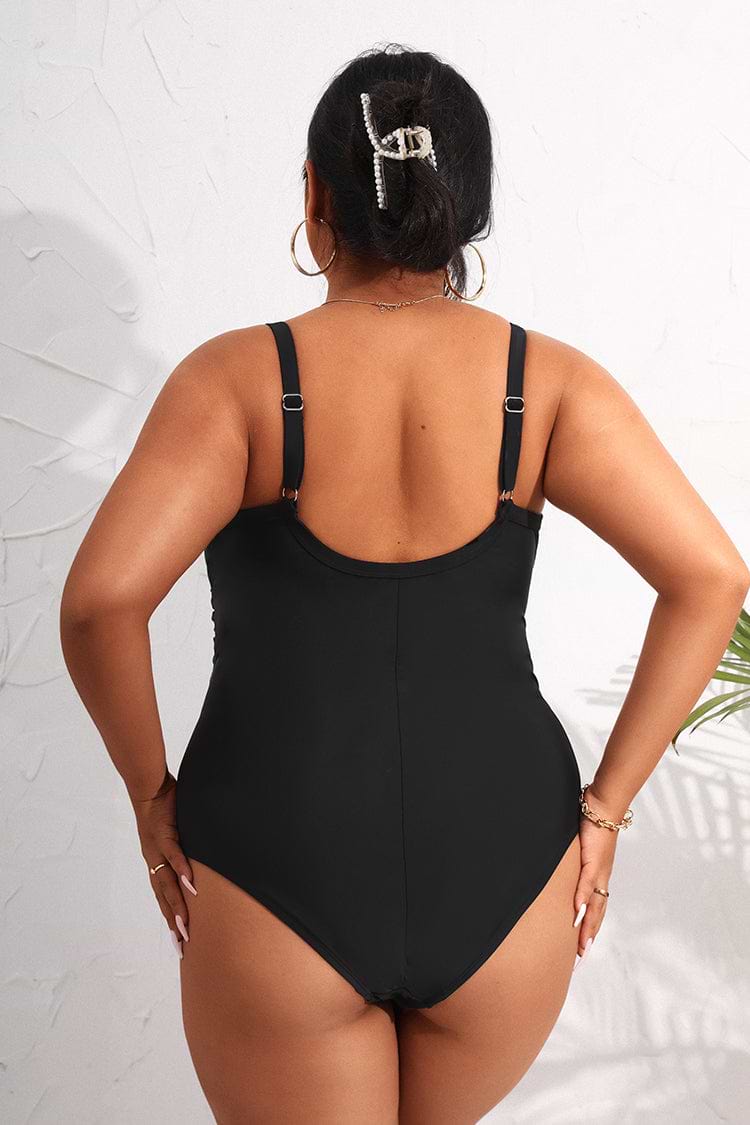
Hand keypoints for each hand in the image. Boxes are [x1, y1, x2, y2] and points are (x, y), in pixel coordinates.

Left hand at [130, 769, 196, 955]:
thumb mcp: (175, 833)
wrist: (149, 787)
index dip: (171, 917)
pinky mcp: (164, 833)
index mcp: (157, 862)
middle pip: (164, 897)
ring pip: (167, 883)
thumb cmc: (164, 807)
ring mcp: (158, 849)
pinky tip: (191, 886)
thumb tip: (197, 862)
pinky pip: (174, 855)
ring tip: (185, 926)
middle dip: (174, 922)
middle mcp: (155, 861)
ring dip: (177, 905)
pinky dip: (182, 871)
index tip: (180, 940)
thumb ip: (183, 849)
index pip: (164, 896)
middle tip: (183, 946)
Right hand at [572, 789, 619, 965]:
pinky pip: (587, 883)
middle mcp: (601, 878)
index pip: (596, 909)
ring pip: (594, 904)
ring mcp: (598, 871)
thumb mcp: (580, 849)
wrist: (601, 806)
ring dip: (587, 925)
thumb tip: (567, 876)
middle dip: (588, 936)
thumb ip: (576, 864)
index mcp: (598, 877)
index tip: (583, 948)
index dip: (590, 928)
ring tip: (581, 945)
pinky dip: (582, 899)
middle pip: (597, 913)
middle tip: (581, 957)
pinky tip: (577, 912)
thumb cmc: (591, 824)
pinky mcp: (593, 860)